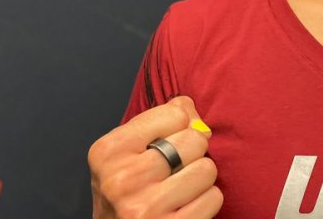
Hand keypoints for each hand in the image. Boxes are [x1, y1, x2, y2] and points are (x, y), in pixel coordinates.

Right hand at [88, 96, 222, 217]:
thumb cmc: (127, 189)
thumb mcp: (128, 150)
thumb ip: (163, 119)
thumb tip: (199, 122)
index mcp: (109, 151)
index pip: (174, 114)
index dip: (177, 128)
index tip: (162, 146)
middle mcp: (123, 179)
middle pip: (194, 140)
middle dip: (191, 153)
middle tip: (173, 169)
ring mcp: (145, 208)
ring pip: (206, 169)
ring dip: (200, 179)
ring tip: (179, 188)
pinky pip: (213, 198)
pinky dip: (206, 201)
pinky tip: (186, 206)